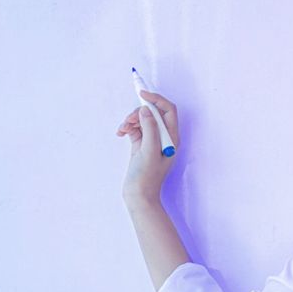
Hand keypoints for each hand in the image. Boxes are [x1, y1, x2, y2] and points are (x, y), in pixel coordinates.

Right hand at [116, 89, 180, 204]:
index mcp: (171, 138)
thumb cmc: (147, 177)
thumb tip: (146, 110)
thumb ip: (150, 128)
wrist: (138, 196)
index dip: (156, 99)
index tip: (141, 94)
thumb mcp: (149, 150)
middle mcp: (163, 137)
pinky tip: (121, 133)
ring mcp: (151, 141)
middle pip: (153, 113)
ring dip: (131, 120)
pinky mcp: (140, 145)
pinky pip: (135, 128)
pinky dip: (127, 127)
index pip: (168, 110)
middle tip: (128, 121)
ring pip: (142, 120)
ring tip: (122, 129)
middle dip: (139, 112)